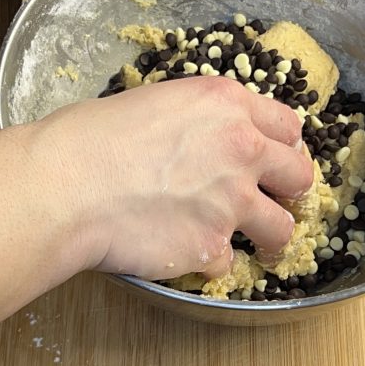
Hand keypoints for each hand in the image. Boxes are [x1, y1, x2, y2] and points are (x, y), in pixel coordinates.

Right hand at [37, 78, 313, 279]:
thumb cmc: (90, 138)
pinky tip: (184, 252)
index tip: (274, 161)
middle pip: (298, 176)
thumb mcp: (154, 103)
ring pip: (280, 228)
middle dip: (290, 191)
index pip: (287, 125)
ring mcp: (231, 201)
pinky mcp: (211, 246)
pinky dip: (208, 261)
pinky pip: (226, 262)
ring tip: (260, 248)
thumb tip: (200, 141)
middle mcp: (241, 149)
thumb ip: (196, 122)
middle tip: (275, 202)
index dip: (282, 146)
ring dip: (269, 238)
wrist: (66, 185)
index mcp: (226, 104)